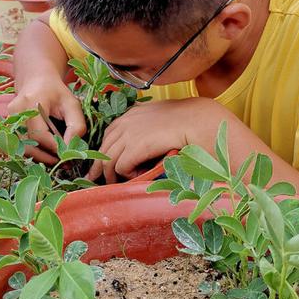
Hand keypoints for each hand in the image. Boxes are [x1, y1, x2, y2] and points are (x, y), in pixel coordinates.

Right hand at [8, 77, 85, 164]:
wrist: (36, 80)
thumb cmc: (56, 92)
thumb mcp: (72, 104)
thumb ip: (76, 126)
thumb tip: (70, 150)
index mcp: (30, 103)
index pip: (40, 135)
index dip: (55, 148)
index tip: (69, 155)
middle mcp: (15, 112)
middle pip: (28, 145)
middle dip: (47, 158)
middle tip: (64, 162)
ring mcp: (8, 120)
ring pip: (22, 149)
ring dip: (40, 158)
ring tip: (56, 159)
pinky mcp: (7, 127)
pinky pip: (19, 147)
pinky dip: (34, 153)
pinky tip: (47, 154)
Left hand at [87, 99, 222, 182]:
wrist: (198, 122)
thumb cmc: (184, 123)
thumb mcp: (159, 121)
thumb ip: (146, 128)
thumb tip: (139, 147)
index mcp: (130, 114)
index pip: (107, 136)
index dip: (104, 152)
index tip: (101, 167)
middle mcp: (125, 122)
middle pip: (103, 149)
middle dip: (100, 167)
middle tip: (101, 181)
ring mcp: (128, 133)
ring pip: (108, 160)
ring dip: (113, 175)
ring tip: (122, 183)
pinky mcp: (135, 147)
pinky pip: (120, 167)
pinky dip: (127, 175)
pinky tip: (140, 176)